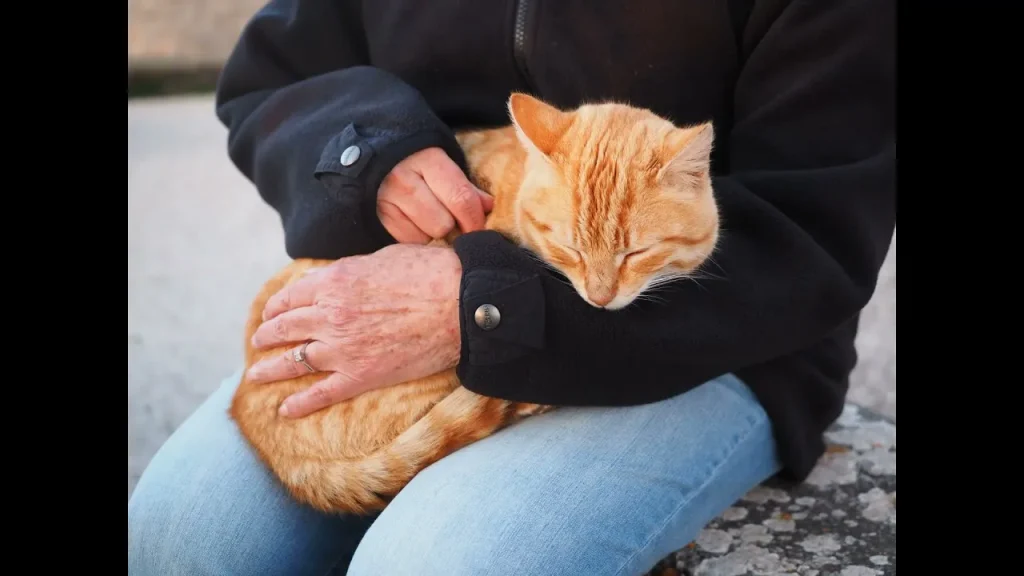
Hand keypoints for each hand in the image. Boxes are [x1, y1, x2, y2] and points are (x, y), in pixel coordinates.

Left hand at [245, 243, 463, 417]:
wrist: (460, 304)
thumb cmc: (430, 273)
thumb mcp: (383, 257)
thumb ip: (354, 270)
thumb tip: (345, 278)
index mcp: (333, 282)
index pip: (292, 296)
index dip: (277, 306)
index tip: (271, 312)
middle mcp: (330, 315)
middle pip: (286, 327)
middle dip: (267, 335)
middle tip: (259, 341)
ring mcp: (342, 349)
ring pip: (294, 361)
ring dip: (271, 369)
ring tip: (257, 374)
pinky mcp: (361, 376)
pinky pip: (321, 393)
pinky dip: (300, 404)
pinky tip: (284, 411)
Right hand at [377, 147, 493, 242]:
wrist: (367, 155)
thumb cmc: (414, 161)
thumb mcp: (440, 163)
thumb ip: (463, 186)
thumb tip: (488, 207)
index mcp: (427, 159)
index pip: (461, 199)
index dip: (475, 220)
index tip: (478, 228)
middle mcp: (404, 179)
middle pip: (443, 224)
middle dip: (451, 226)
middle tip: (448, 218)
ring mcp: (386, 199)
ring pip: (425, 237)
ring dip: (432, 233)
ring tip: (426, 218)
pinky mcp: (376, 217)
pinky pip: (406, 242)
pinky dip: (414, 238)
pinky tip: (411, 223)